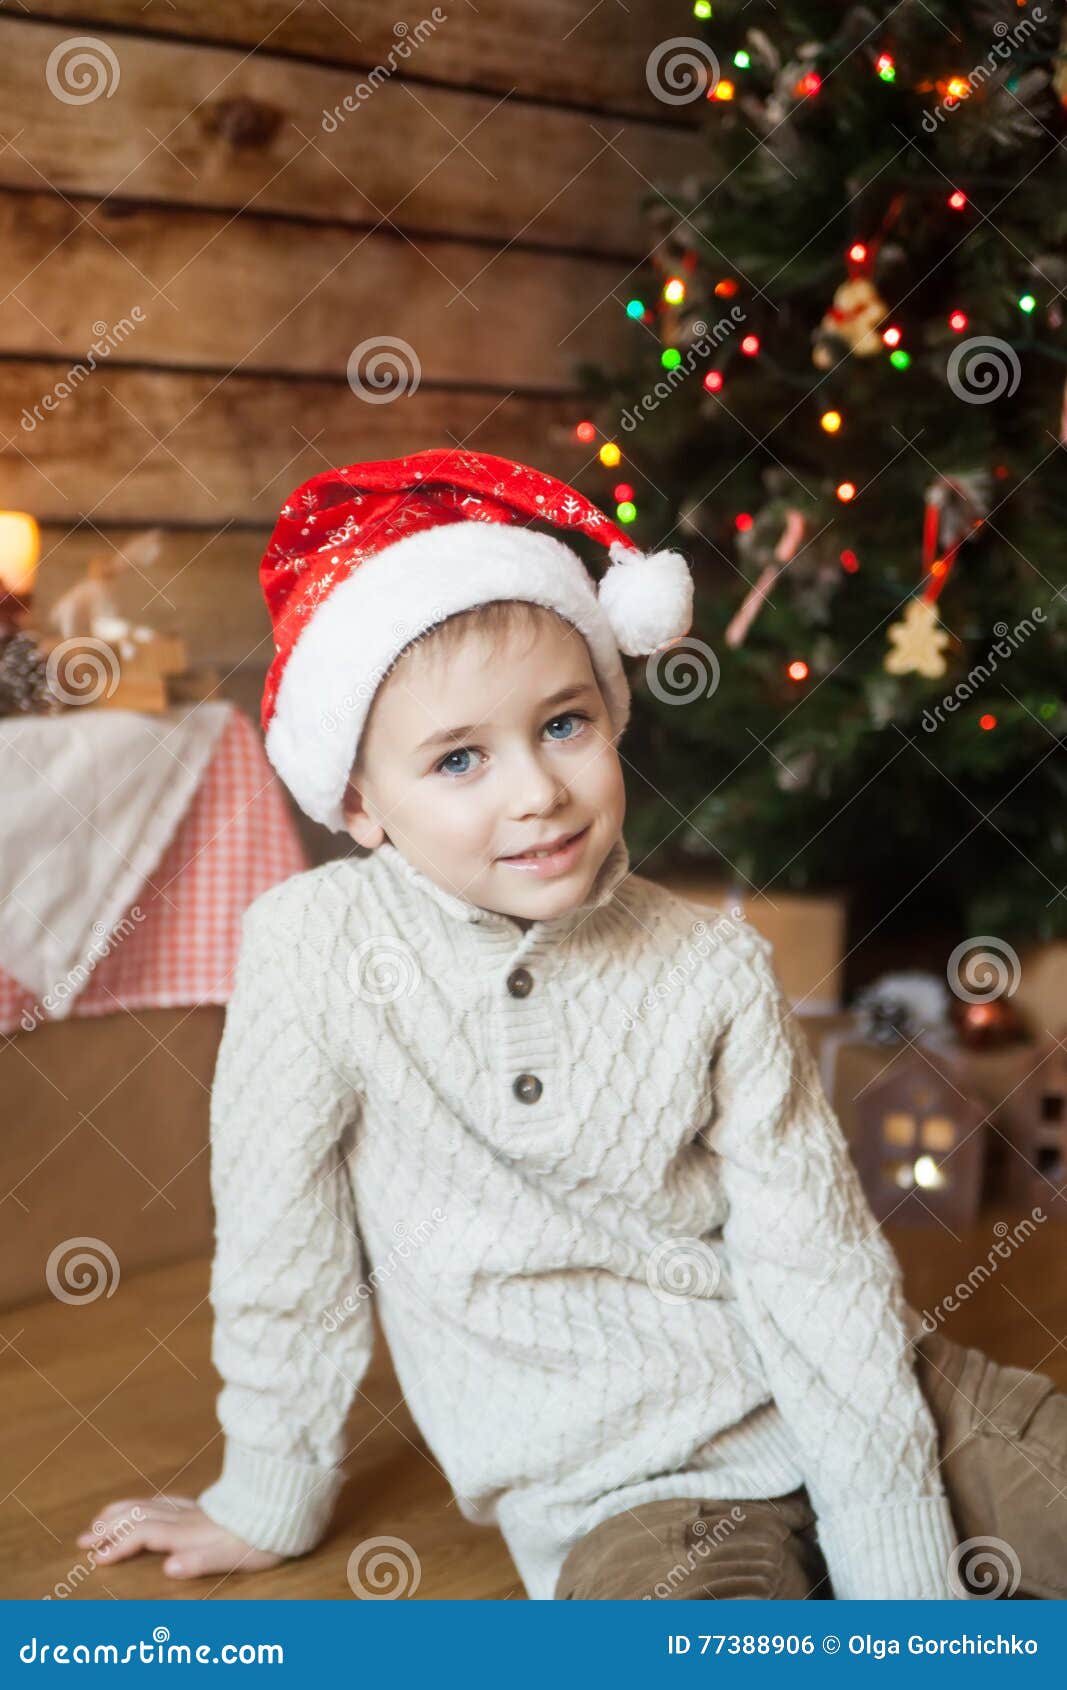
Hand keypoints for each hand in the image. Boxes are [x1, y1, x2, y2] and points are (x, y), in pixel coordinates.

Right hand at [76, 1495, 286, 1578]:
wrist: (285, 1510)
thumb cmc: (260, 1540)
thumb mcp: (233, 1557)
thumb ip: (200, 1561)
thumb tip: (168, 1568)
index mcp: (187, 1531)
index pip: (142, 1534)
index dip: (117, 1544)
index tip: (94, 1558)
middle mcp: (186, 1517)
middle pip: (139, 1515)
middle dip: (109, 1526)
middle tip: (82, 1539)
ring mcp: (194, 1509)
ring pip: (150, 1504)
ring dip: (122, 1512)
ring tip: (100, 1519)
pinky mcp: (204, 1506)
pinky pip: (166, 1500)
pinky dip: (145, 1503)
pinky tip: (144, 1505)